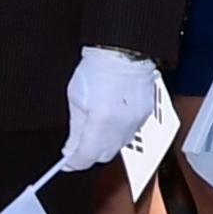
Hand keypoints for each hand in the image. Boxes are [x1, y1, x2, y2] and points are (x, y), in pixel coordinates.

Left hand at [58, 47, 161, 171]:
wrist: (123, 51)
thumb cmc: (99, 67)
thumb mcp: (76, 97)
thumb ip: (74, 129)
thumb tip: (70, 149)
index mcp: (101, 121)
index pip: (86, 156)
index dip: (74, 162)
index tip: (67, 161)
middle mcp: (122, 125)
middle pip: (105, 155)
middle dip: (90, 154)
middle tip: (78, 146)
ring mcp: (136, 121)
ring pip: (119, 146)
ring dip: (105, 144)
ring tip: (95, 129)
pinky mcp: (145, 115)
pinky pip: (130, 133)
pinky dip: (118, 133)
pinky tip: (111, 120)